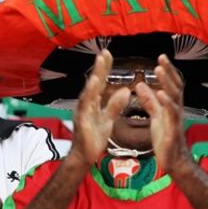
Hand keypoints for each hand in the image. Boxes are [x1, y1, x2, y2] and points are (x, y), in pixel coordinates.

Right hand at [69, 50, 129, 166]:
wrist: (83, 156)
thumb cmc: (93, 138)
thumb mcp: (107, 120)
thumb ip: (115, 106)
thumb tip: (124, 91)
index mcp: (92, 103)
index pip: (100, 83)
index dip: (104, 69)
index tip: (108, 54)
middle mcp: (85, 104)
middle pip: (93, 83)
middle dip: (99, 67)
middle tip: (105, 52)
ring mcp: (82, 111)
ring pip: (89, 91)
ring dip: (94, 77)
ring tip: (100, 63)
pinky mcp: (82, 119)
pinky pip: (87, 104)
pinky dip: (90, 92)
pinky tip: (96, 83)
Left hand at [135, 54, 192, 177]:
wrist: (173, 161)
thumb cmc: (165, 139)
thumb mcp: (155, 116)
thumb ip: (150, 101)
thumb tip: (141, 85)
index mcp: (171, 106)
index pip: (171, 84)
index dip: (167, 71)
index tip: (160, 58)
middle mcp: (176, 109)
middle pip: (175, 86)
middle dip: (169, 72)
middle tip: (161, 58)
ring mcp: (175, 119)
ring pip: (174, 97)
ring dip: (167, 83)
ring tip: (159, 70)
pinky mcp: (172, 130)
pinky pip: (171, 114)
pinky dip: (166, 103)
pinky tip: (161, 94)